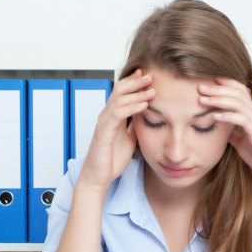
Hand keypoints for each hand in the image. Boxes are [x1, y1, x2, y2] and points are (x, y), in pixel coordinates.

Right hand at [79, 68, 154, 191]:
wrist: (99, 177)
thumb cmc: (112, 158)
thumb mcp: (130, 138)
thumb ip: (135, 125)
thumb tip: (147, 115)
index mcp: (112, 116)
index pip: (121, 92)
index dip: (133, 82)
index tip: (148, 75)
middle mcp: (106, 115)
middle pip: (119, 89)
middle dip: (135, 81)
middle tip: (151, 75)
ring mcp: (103, 122)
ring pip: (118, 99)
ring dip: (137, 93)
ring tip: (152, 89)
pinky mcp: (103, 132)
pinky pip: (117, 115)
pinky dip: (131, 108)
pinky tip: (144, 105)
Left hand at [197, 77, 251, 189]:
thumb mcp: (242, 143)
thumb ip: (233, 133)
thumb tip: (221, 129)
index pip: (240, 92)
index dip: (225, 84)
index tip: (208, 83)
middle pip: (237, 93)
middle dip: (217, 89)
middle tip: (200, 87)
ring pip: (238, 103)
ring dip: (219, 99)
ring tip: (202, 99)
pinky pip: (242, 119)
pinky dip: (228, 115)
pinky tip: (215, 115)